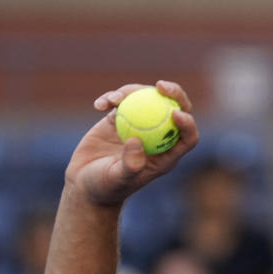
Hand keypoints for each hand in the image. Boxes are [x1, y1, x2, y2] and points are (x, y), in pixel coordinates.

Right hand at [65, 80, 198, 204]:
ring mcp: (140, 126)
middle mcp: (157, 137)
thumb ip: (130, 165)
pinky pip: (121, 102)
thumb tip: (137, 141)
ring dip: (134, 91)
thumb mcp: (117, 180)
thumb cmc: (105, 188)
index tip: (175, 113)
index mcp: (166, 155)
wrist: (85, 183)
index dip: (188, 124)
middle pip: (174, 110)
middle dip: (174, 94)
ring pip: (147, 100)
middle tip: (160, 85)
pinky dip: (111, 99)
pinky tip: (100, 105)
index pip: (188, 138)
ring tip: (114, 99)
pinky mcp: (120, 119)